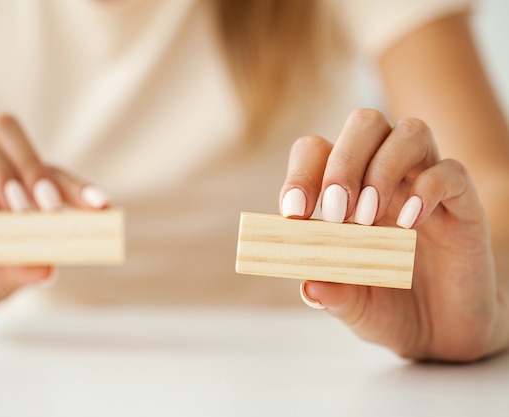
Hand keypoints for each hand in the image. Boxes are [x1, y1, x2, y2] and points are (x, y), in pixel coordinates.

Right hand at [0, 113, 109, 326]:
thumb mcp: (11, 276)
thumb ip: (30, 268)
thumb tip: (48, 267)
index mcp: (11, 182)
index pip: (47, 169)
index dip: (76, 185)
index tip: (102, 205)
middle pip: (3, 127)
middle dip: (32, 163)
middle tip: (48, 206)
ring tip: (15, 210)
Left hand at [280, 108, 504, 361]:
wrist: (440, 336)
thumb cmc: (388, 308)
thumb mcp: (353, 307)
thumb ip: (332, 294)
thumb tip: (309, 285)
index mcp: (346, 191)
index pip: (317, 151)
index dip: (301, 172)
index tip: (294, 213)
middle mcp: (384, 177)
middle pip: (365, 124)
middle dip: (343, 161)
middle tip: (336, 213)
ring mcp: (424, 185)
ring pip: (409, 133)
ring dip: (382, 170)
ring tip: (369, 219)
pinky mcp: (463, 204)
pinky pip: (451, 171)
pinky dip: (428, 189)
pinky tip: (410, 225)